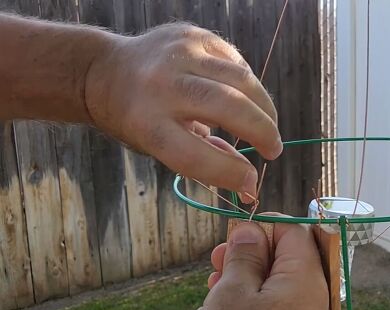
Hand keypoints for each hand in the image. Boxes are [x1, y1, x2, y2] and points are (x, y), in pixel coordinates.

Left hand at [85, 24, 281, 197]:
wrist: (104, 71)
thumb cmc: (137, 120)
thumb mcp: (159, 148)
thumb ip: (206, 161)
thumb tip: (251, 184)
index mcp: (146, 123)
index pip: (197, 155)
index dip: (231, 174)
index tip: (252, 182)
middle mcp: (161, 85)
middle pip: (230, 108)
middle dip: (262, 132)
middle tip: (273, 150)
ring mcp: (178, 53)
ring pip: (241, 80)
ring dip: (264, 108)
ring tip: (268, 126)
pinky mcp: (192, 34)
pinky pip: (235, 61)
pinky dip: (248, 85)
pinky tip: (246, 99)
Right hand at [181, 221, 330, 309]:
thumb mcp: (231, 294)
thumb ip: (245, 256)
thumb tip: (252, 231)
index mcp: (307, 284)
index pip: (297, 235)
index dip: (266, 227)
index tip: (237, 232)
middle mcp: (316, 305)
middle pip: (290, 262)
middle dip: (253, 256)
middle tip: (219, 260)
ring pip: (282, 289)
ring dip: (249, 281)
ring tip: (216, 286)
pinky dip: (256, 306)